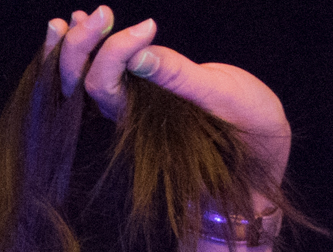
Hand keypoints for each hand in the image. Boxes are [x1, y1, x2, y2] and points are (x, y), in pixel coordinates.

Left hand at [47, 10, 290, 179]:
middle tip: (99, 12)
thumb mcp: (221, 99)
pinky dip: (93, 47)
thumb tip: (138, 53)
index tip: (149, 26)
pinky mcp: (143, 95)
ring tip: (73, 18)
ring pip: (85, 79)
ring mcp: (131, 105)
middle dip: (81, 45)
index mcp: (140, 124)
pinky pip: (105, 71)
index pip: (102, 86)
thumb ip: (179, 77)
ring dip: (78, 45)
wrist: (259, 156)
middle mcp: (126, 116)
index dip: (114, 50)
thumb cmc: (247, 129)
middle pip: (80, 83)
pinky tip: (88, 23)